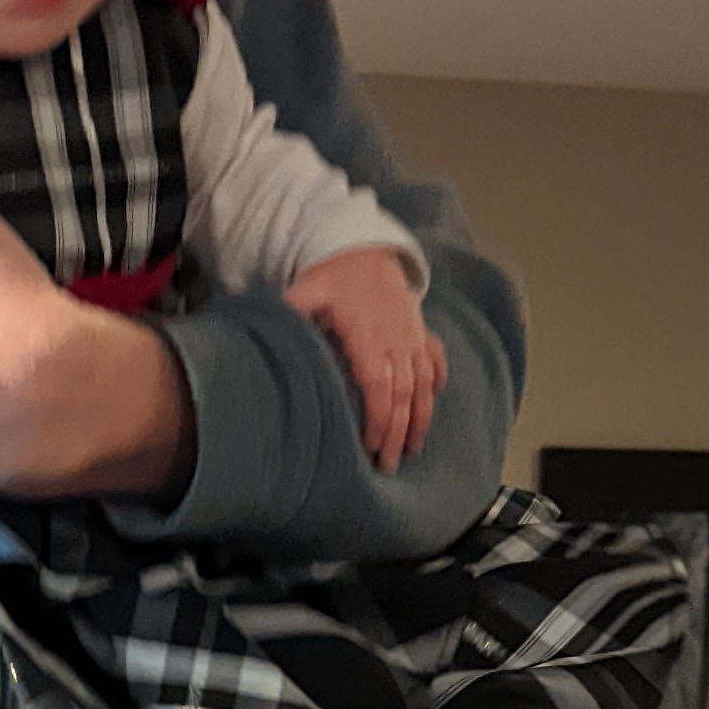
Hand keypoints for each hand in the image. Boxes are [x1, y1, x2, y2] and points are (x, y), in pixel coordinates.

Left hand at [284, 248, 447, 471]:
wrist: (363, 246)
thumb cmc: (331, 275)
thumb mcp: (306, 290)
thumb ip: (293, 313)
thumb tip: (271, 334)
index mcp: (367, 335)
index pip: (378, 384)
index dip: (378, 417)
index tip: (371, 444)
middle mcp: (396, 339)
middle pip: (402, 393)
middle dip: (398, 431)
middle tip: (389, 463)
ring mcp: (412, 335)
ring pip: (423, 383)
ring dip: (420, 416)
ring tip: (413, 448)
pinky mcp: (420, 329)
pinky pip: (435, 358)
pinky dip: (437, 379)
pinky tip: (434, 400)